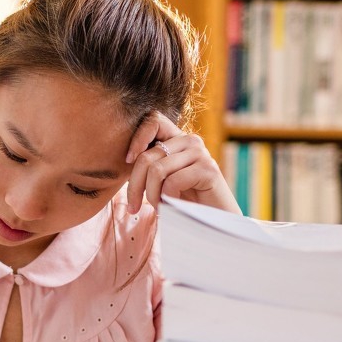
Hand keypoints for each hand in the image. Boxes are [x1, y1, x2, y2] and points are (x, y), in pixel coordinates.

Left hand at [124, 112, 240, 214]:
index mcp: (178, 139)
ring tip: (158, 208)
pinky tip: (174, 206)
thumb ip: (150, 165)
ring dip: (152, 196)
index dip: (137, 138)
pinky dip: (167, 199)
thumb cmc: (185, 202)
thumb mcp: (163, 179)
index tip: (128, 161)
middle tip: (134, 207)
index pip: (153, 120)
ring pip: (157, 170)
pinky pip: (172, 182)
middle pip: (147, 156)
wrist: (214, 220)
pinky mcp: (208, 170)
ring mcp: (200, 153)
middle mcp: (190, 141)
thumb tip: (127, 158)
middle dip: (135, 186)